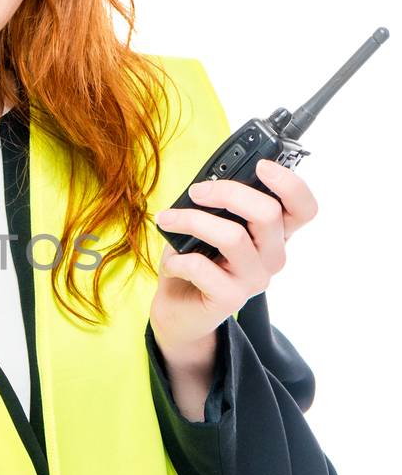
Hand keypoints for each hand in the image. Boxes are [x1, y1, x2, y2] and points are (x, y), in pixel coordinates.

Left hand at [150, 157, 318, 356]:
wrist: (180, 309)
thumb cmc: (197, 258)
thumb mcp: (211, 224)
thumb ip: (221, 204)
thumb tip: (208, 183)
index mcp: (274, 233)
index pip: (304, 208)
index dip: (290, 184)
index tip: (261, 165)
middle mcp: (272, 256)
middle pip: (269, 213)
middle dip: (227, 192)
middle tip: (196, 191)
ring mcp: (255, 279)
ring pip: (233, 236)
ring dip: (192, 220)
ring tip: (168, 220)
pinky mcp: (231, 299)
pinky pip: (203, 267)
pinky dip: (179, 259)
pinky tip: (172, 263)